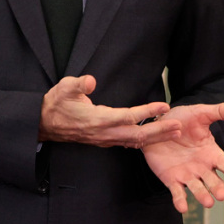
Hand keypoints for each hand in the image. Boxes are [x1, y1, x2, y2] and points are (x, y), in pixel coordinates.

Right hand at [39, 75, 181, 146]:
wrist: (45, 124)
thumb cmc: (56, 104)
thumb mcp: (63, 88)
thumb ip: (78, 84)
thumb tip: (90, 80)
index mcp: (97, 120)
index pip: (128, 116)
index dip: (147, 111)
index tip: (164, 106)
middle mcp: (104, 133)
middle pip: (138, 134)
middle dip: (160, 131)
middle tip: (179, 126)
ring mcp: (105, 139)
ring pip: (135, 141)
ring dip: (156, 137)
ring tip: (175, 132)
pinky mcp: (105, 140)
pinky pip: (128, 142)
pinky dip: (144, 141)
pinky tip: (157, 137)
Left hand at [141, 103, 223, 211]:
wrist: (158, 125)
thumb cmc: (183, 119)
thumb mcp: (201, 113)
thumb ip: (218, 112)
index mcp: (212, 153)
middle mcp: (202, 167)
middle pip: (213, 181)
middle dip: (217, 188)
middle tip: (221, 195)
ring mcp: (187, 175)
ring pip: (197, 189)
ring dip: (203, 196)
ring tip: (208, 203)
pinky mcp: (171, 179)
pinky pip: (177, 192)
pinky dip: (180, 201)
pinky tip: (183, 208)